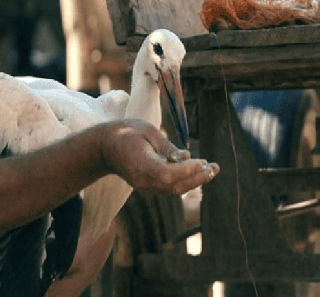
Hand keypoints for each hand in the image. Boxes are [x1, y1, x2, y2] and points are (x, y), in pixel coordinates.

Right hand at [100, 119, 218, 195]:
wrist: (104, 148)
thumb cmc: (125, 133)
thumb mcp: (146, 131)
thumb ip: (166, 146)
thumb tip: (186, 157)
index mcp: (140, 165)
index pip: (168, 174)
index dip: (187, 171)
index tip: (203, 161)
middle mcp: (143, 181)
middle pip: (175, 186)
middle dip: (198, 178)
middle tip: (215, 167)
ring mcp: (145, 187)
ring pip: (175, 189)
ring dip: (195, 180)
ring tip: (211, 169)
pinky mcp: (148, 187)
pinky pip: (170, 187)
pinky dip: (185, 180)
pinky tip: (197, 169)